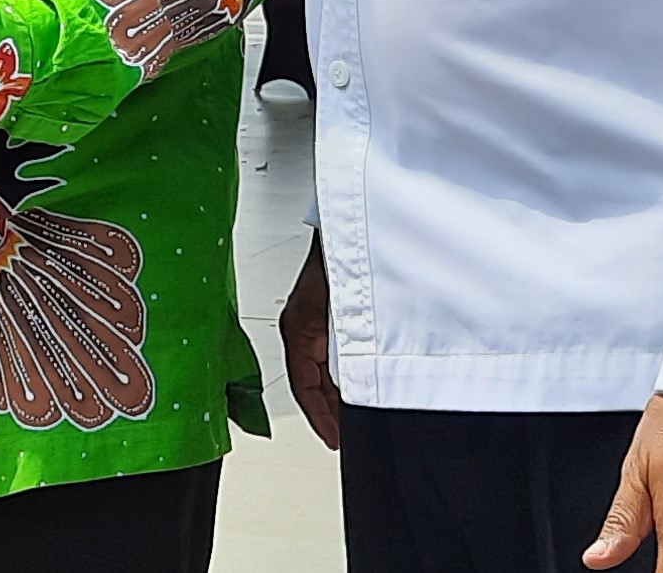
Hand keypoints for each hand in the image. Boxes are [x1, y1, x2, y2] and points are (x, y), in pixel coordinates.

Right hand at [280, 233, 341, 449]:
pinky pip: (333, 354)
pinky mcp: (331, 312)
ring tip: (357, 415)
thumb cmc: (343, 256)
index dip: (322, 419)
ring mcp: (316, 319)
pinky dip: (346, 373)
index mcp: (298, 328)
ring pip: (323, 368)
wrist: (359, 221)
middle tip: (348, 435)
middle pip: (312, 382)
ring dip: (338, 391)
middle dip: (329, 410)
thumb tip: (354, 390)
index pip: (305, 387)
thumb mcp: (341, 314)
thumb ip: (346, 356)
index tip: (337, 441)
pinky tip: (364, 381)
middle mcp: (302, 326)